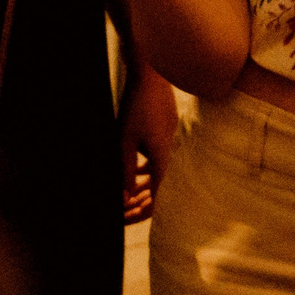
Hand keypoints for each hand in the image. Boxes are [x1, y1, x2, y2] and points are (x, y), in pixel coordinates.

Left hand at [118, 63, 177, 224]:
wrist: (152, 77)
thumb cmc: (137, 107)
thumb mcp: (124, 142)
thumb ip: (125, 171)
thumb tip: (123, 198)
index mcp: (163, 162)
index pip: (156, 201)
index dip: (138, 213)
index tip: (123, 217)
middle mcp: (172, 157)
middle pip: (158, 192)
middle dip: (139, 204)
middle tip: (122, 210)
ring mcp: (171, 147)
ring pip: (158, 177)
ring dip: (142, 189)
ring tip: (126, 195)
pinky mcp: (167, 138)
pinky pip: (159, 163)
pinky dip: (146, 172)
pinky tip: (135, 172)